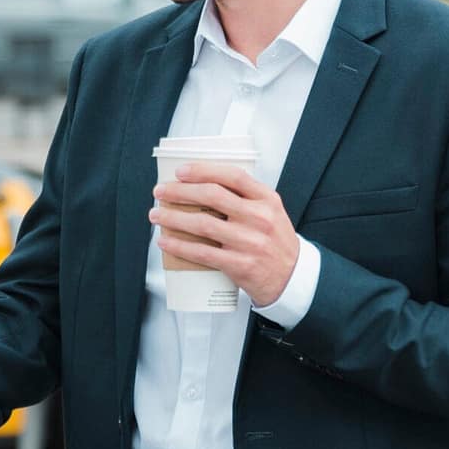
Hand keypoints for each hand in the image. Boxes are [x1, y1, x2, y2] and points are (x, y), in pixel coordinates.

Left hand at [152, 163, 299, 307]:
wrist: (291, 278)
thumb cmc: (275, 242)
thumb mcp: (271, 212)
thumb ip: (245, 198)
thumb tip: (203, 186)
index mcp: (266, 200)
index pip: (232, 176)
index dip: (203, 170)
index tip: (181, 171)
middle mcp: (259, 218)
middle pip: (212, 196)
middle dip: (180, 191)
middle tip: (161, 192)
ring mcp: (249, 242)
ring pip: (202, 224)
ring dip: (173, 217)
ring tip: (157, 215)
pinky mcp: (240, 265)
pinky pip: (202, 253)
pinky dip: (179, 245)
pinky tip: (166, 240)